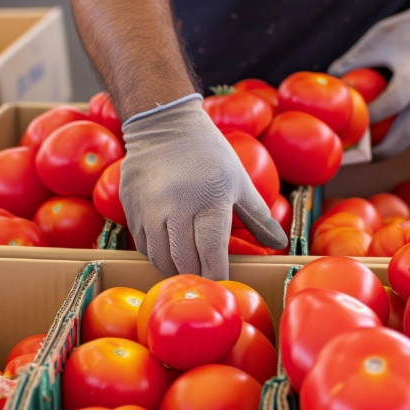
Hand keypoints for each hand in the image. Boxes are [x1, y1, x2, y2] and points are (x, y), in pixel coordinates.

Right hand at [120, 94, 287, 279]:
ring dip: (175, 269)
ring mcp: (149, 207)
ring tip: (187, 269)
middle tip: (205, 281)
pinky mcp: (130, 206)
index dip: (218, 275)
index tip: (223, 285)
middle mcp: (176, 205)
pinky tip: (169, 250)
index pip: (212, 253)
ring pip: (159, 257)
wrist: (163, 123)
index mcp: (209, 198)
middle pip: (184, 260)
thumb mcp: (239, 181)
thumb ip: (258, 216)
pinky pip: (142, 243)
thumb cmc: (209, 153)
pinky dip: (157, 253)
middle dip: (196, 276)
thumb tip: (279, 243)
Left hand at [329, 0, 409, 158]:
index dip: (371, 117)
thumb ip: (353, 60)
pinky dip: (400, 141)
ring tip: (364, 155)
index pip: (394, 102)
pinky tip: (380, 144)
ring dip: (390, 150)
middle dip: (380, 150)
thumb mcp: (378, 37)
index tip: (349, 125)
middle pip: (406, 133)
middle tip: (355, 156)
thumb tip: (329, 82)